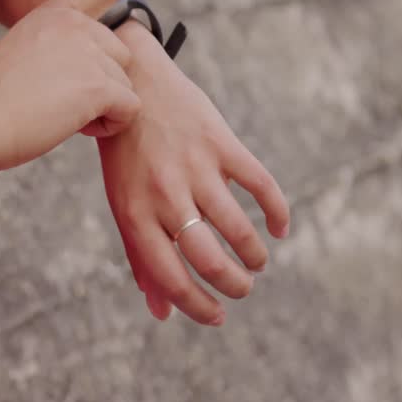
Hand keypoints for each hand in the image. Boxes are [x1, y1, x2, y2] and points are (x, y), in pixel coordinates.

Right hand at [0, 0, 183, 170]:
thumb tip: (100, 80)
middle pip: (121, 57)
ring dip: (100, 109)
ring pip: (125, 86)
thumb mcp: (24, 62)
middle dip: (102, 86)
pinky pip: (129, 109)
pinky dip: (107, 126)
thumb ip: (61, 56)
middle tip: (55, 101)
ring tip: (53, 113)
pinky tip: (67, 124)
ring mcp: (90, 50)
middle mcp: (76, 24)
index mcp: (54, 13)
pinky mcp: (101, 83)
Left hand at [99, 29, 290, 325]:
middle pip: (208, 259)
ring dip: (253, 255)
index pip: (169, 276)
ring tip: (255, 263)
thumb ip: (142, 256)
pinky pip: (261, 185)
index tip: (217, 316)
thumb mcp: (123, 204)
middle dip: (233, 285)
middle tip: (242, 288)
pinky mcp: (221, 143)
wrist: (131, 85)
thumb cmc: (127, 157)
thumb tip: (163, 312)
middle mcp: (165, 194)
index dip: (197, 305)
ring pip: (237, 228)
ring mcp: (195, 167)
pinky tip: (278, 228)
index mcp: (135, 213)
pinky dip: (277, 212)